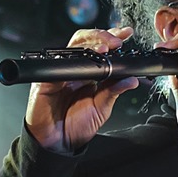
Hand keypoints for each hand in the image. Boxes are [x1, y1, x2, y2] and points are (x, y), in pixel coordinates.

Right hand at [24, 27, 139, 152]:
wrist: (59, 143)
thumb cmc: (76, 126)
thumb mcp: (101, 108)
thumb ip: (114, 91)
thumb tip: (132, 79)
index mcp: (87, 73)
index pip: (98, 47)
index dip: (111, 37)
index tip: (126, 33)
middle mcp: (73, 69)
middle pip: (83, 41)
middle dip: (101, 36)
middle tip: (116, 41)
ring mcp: (58, 73)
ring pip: (71, 48)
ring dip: (88, 45)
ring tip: (105, 49)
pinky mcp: (44, 81)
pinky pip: (55, 67)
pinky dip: (69, 63)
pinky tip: (82, 65)